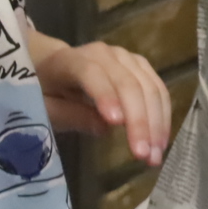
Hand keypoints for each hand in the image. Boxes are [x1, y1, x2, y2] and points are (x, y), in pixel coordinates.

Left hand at [28, 34, 173, 165]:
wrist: (53, 65)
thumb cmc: (45, 91)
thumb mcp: (45, 107)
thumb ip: (70, 115)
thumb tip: (104, 128)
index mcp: (70, 60)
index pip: (92, 73)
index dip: (105, 95)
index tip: (115, 124)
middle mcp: (105, 53)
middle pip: (128, 83)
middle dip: (139, 120)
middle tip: (143, 155)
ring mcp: (127, 58)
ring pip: (149, 87)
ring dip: (156, 122)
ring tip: (155, 155)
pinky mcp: (141, 67)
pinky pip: (158, 89)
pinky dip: (162, 115)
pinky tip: (161, 139)